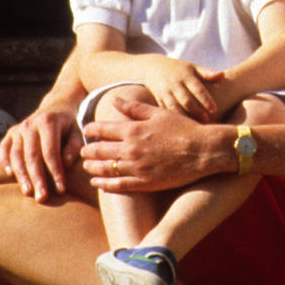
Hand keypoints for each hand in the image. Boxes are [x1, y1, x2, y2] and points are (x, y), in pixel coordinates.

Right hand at [0, 104, 83, 201]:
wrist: (55, 106)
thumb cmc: (68, 125)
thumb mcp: (77, 131)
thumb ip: (74, 146)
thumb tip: (65, 163)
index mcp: (48, 122)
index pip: (51, 152)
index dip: (56, 172)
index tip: (62, 190)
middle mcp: (30, 124)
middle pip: (32, 156)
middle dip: (37, 179)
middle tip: (42, 198)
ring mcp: (18, 128)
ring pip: (16, 155)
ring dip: (21, 176)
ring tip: (28, 193)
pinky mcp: (10, 133)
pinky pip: (3, 149)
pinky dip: (4, 162)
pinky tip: (10, 175)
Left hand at [81, 97, 226, 191]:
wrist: (203, 151)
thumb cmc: (183, 129)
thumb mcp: (158, 113)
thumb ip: (134, 107)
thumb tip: (114, 99)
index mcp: (134, 129)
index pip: (103, 129)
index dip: (91, 129)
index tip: (86, 129)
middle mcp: (131, 149)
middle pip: (100, 150)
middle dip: (88, 150)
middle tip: (82, 150)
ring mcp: (136, 167)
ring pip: (105, 168)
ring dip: (92, 167)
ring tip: (86, 166)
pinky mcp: (144, 183)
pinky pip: (117, 185)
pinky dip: (104, 184)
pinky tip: (97, 183)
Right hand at [141, 58, 221, 120]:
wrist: (153, 68)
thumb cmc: (180, 69)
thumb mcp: (193, 67)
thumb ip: (208, 73)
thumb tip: (223, 76)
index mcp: (186, 76)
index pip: (197, 89)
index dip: (205, 99)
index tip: (214, 109)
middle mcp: (175, 85)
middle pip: (186, 100)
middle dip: (196, 111)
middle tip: (206, 120)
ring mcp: (166, 93)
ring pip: (174, 108)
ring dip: (184, 117)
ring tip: (195, 127)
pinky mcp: (159, 101)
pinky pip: (165, 111)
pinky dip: (173, 119)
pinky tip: (181, 128)